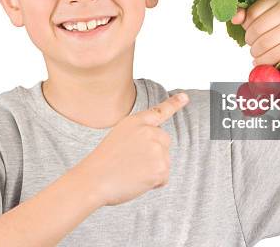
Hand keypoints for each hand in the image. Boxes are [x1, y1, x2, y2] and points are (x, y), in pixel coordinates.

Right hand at [74, 93, 189, 205]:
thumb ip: (139, 135)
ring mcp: (156, 148)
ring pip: (164, 161)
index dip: (174, 103)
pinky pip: (164, 177)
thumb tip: (157, 147)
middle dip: (154, 154)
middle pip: (164, 142)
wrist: (94, 180)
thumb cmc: (102, 164)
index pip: (158, 111)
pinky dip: (153, 183)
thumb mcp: (119, 137)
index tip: (185, 97)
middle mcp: (149, 131)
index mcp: (135, 122)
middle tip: (132, 163)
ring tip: (131, 172)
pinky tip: (137, 181)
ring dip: (152, 170)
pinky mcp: (161, 166)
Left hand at [231, 0, 279, 66]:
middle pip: (257, 29)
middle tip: (253, 44)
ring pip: (264, 43)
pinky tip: (262, 60)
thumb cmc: (274, 30)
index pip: (251, 13)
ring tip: (257, 52)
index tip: (251, 30)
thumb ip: (244, 15)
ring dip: (255, 52)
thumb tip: (235, 18)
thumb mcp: (259, 18)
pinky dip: (263, 61)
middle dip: (250, 40)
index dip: (247, 26)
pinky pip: (273, 55)